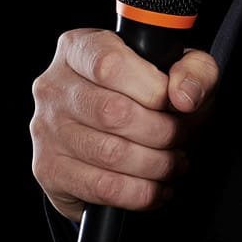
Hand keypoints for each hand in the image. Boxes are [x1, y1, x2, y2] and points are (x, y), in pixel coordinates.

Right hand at [29, 29, 220, 220]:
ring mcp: (46, 129)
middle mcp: (54, 86)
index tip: (175, 104)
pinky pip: (102, 186)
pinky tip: (157, 186)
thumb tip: (183, 95)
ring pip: (111, 153)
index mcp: (80, 49)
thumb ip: (195, 70)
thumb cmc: (150, 99)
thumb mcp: (182, 73)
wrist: (119, 142)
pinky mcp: (49, 168)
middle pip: (114, 112)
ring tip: (173, 161)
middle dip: (163, 132)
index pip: (110, 64)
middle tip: (181, 137)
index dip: (152, 89)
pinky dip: (141, 192)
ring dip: (157, 164)